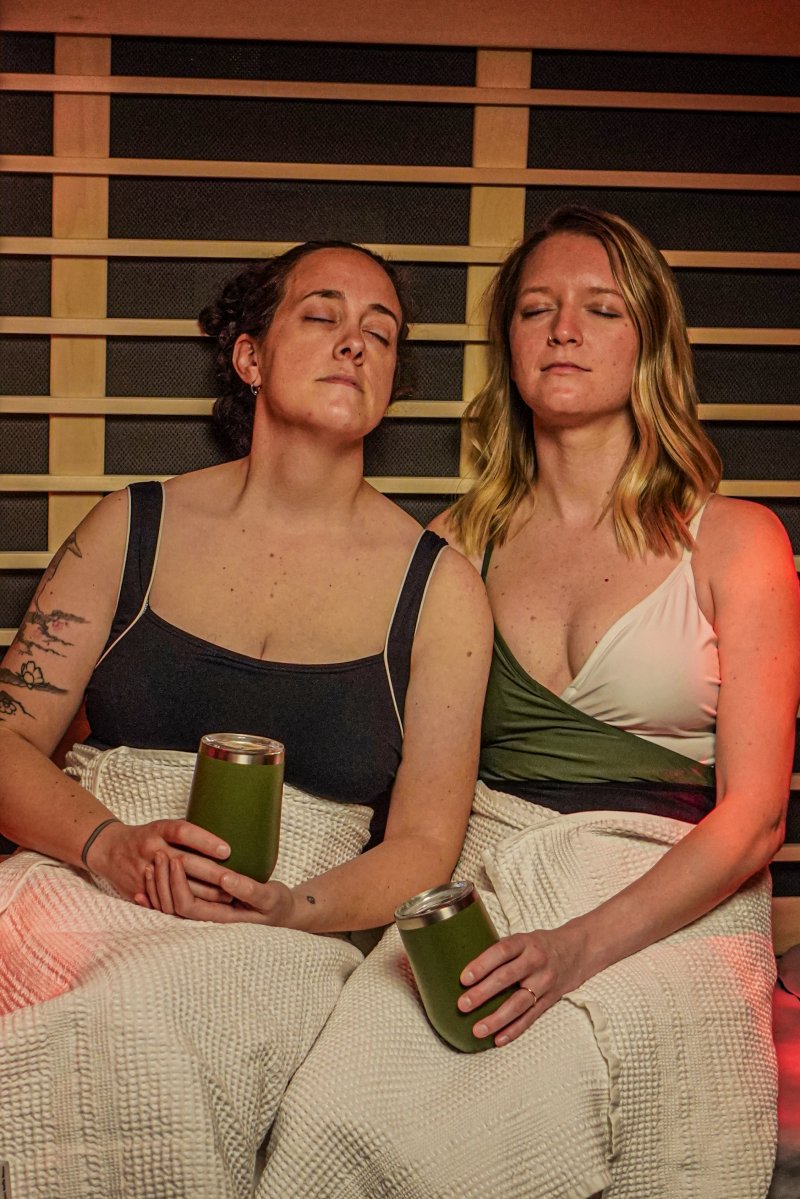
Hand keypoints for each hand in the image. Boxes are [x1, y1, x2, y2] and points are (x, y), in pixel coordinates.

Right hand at [88, 817, 230, 902]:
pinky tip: (207, 908)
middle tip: (235, 880)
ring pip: (176, 887)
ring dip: (204, 893)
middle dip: (212, 874)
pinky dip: (187, 905)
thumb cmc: (147, 837)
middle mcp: (150, 848)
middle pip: (184, 862)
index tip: (227, 851)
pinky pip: (165, 901)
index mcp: (158, 830)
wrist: (108, 849)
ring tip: (228, 896)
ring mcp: (143, 871)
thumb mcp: (163, 827)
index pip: (183, 832)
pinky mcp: (139, 891)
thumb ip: (187, 835)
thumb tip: (224, 840)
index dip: (205, 841)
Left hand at [138, 852, 298, 927]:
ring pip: (169, 906)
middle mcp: (207, 920)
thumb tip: (225, 878)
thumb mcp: (269, 898)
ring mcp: (202, 915)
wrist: (281, 914)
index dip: (177, 884)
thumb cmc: (277, 906)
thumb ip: (249, 890)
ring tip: (153, 862)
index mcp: (220, 919)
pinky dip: (156, 895)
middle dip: (162, 881)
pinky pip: (172, 904)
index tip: (177, 859)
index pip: (187, 905)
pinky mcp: (202, 907)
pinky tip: (146, 883)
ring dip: (157, 886)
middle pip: (172, 906)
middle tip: (159, 855)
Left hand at [457, 927, 582, 1047]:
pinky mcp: (550, 1000)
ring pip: (519, 1003)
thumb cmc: (540, 945)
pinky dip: (514, 1030)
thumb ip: (501, 951)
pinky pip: (530, 1017)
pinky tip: (498, 1039)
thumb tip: (465, 964)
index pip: (501, 951)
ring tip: (478, 1030)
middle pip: (507, 978)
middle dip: (483, 993)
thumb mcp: (522, 938)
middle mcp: (536, 962)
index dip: (482, 964)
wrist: (577, 951)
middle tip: (463, 1005)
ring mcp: (545, 982)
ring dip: (497, 1019)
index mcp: (525, 943)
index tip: (464, 978)